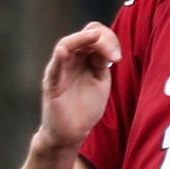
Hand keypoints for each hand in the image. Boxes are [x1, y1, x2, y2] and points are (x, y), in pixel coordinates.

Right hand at [36, 23, 121, 158]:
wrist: (71, 133)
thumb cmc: (85, 108)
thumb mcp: (100, 81)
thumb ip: (102, 63)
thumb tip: (108, 49)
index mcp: (84, 58)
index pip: (95, 35)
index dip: (109, 39)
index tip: (118, 58)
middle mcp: (71, 60)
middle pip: (84, 35)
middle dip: (103, 39)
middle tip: (115, 57)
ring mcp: (60, 70)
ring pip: (67, 44)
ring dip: (82, 38)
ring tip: (95, 37)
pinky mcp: (51, 84)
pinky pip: (54, 68)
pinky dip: (58, 58)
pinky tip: (63, 51)